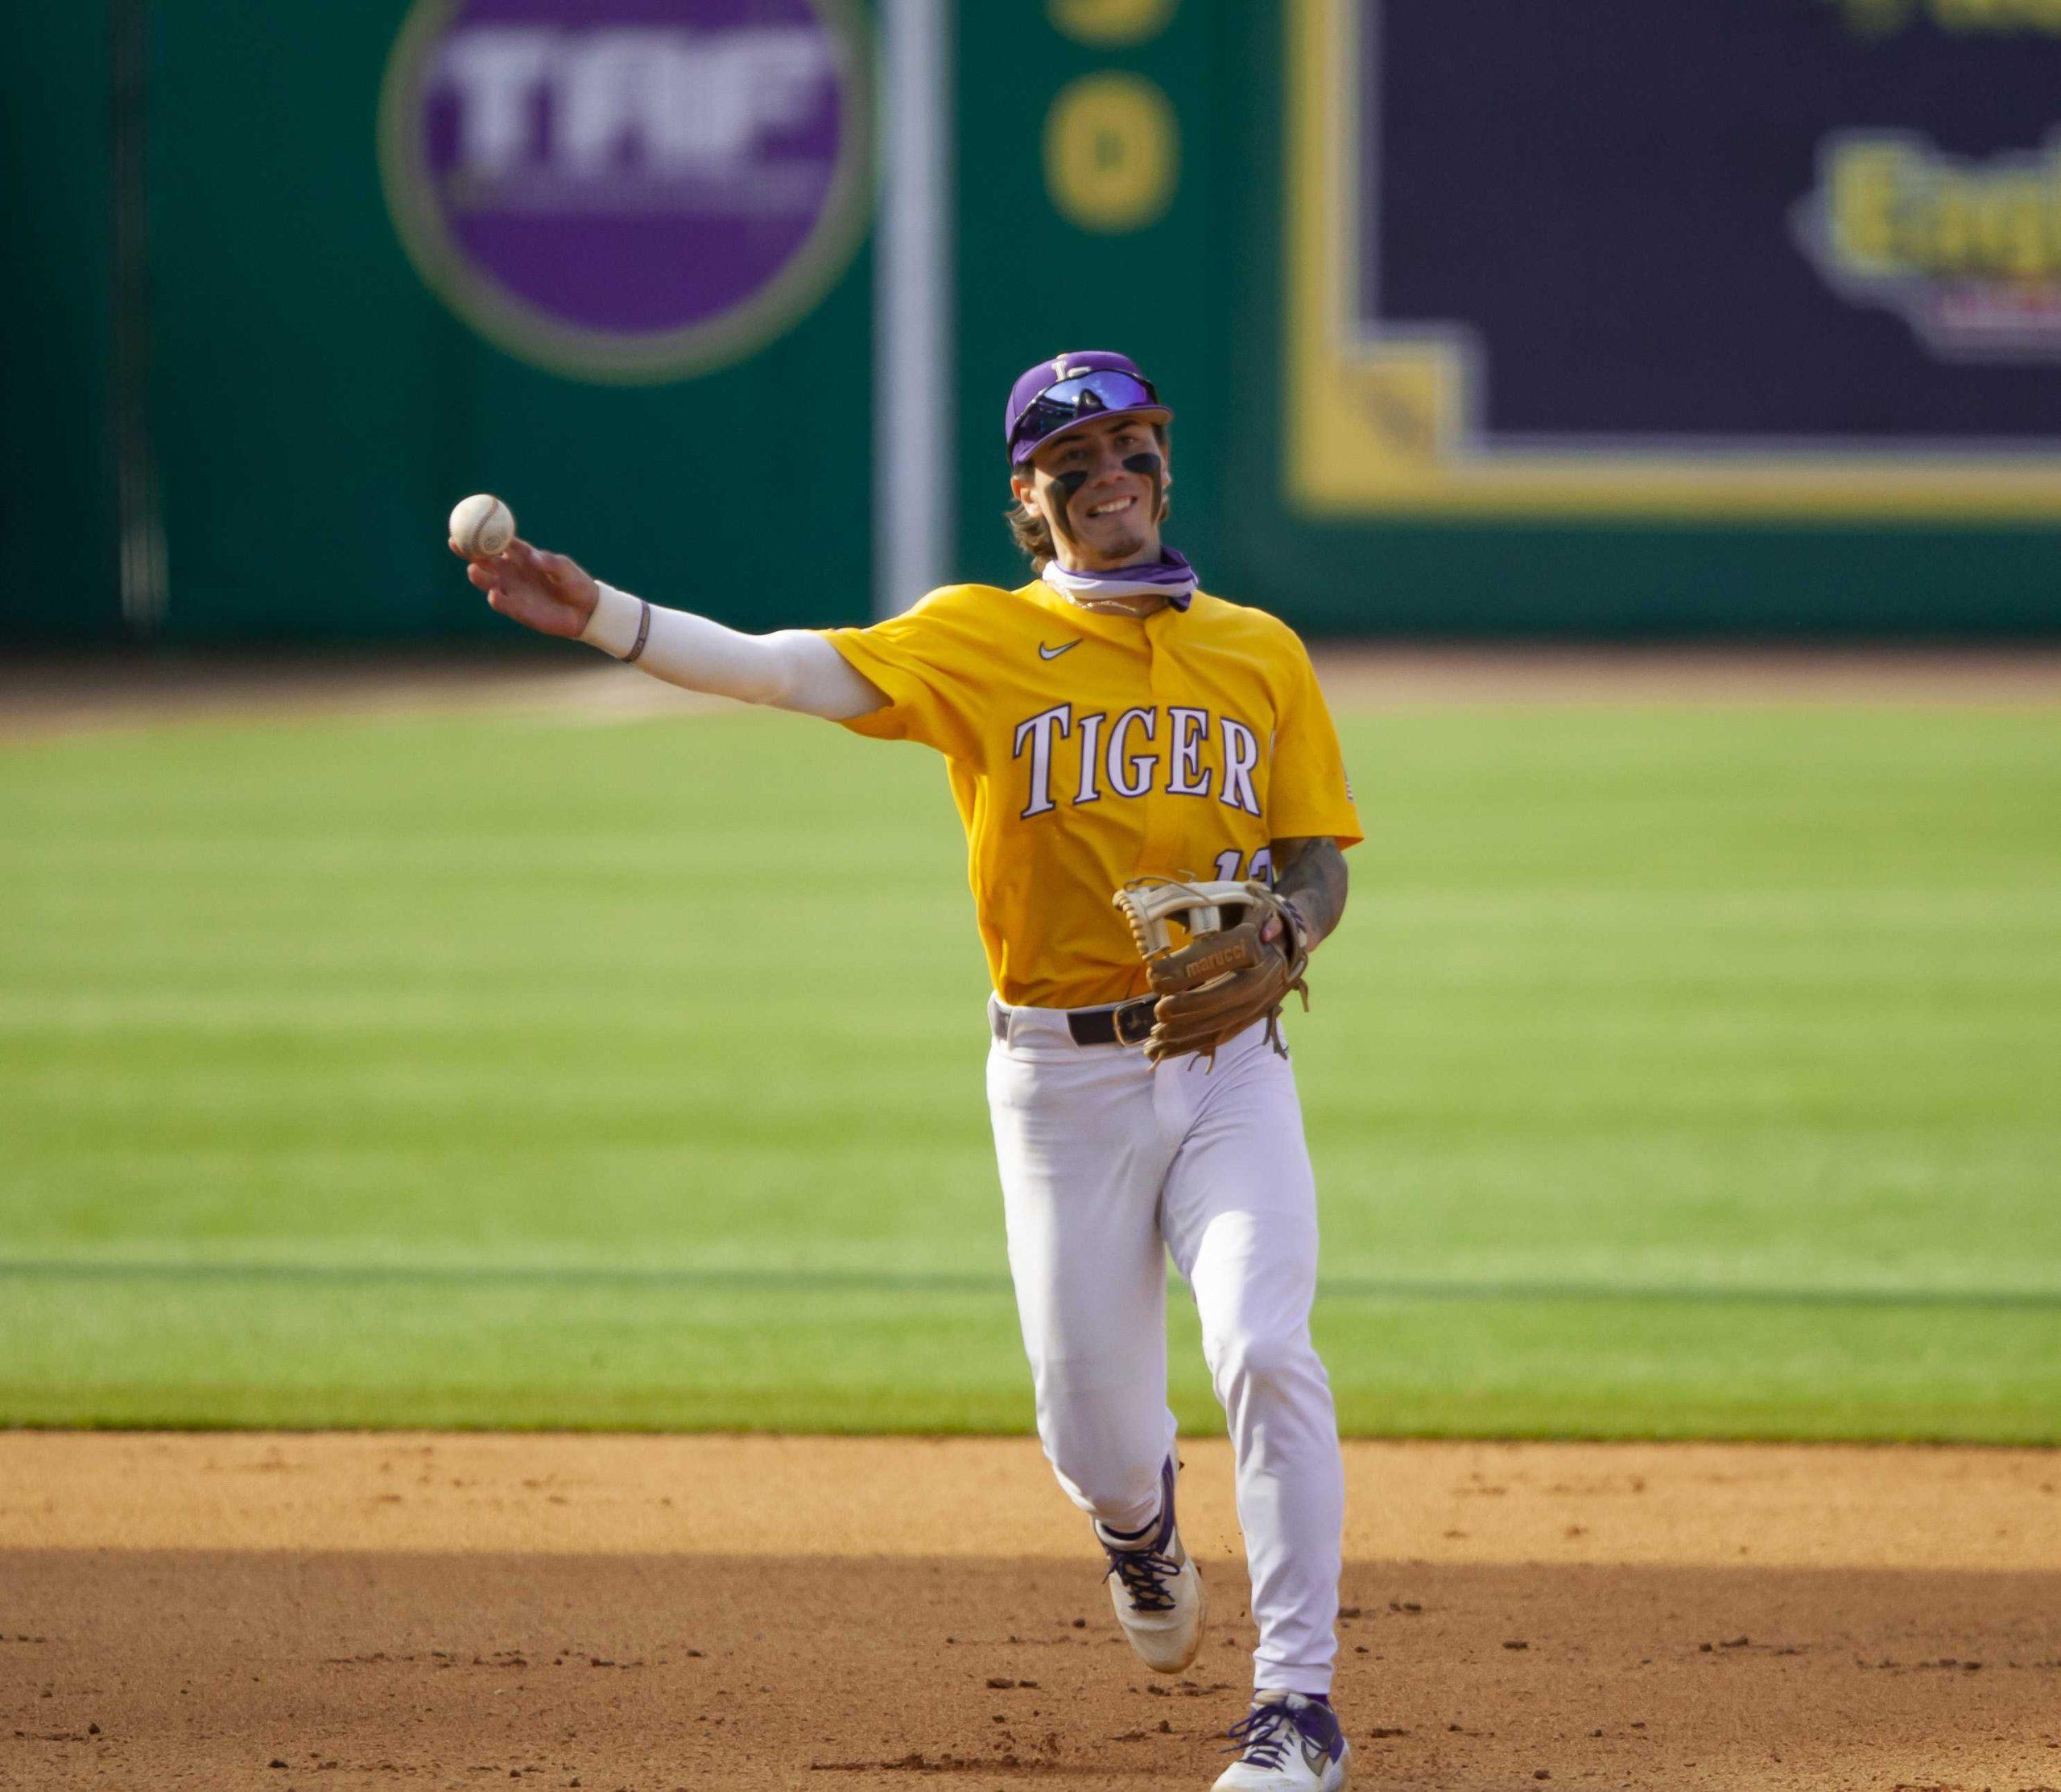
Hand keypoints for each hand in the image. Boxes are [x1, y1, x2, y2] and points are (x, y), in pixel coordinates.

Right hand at [451, 536, 598, 638]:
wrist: (585, 610)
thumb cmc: (574, 582)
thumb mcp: (565, 569)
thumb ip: (550, 562)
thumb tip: (534, 558)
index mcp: (521, 556)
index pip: (497, 542)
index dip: (481, 533)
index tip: (467, 524)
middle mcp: (512, 572)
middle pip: (485, 560)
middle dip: (469, 552)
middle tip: (457, 544)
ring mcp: (512, 591)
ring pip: (489, 582)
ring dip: (479, 577)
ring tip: (474, 570)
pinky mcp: (517, 611)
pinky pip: (503, 604)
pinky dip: (497, 600)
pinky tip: (493, 594)